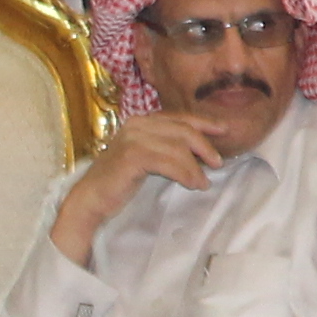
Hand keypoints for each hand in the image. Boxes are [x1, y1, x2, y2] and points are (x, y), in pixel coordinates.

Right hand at [54, 113, 226, 262]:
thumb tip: (202, 149)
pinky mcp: (131, 156)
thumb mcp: (148, 158)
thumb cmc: (122, 181)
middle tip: (217, 163)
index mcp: (142, 121)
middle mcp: (137, 125)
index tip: (223, 130)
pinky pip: (168, 162)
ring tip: (203, 182)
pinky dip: (185, 173)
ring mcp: (132, 139)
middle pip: (182, 129)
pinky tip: (193, 183)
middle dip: (204, 145)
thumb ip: (167, 148)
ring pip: (177, 147)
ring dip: (195, 166)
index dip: (203, 122)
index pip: (178, 117)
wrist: (92, 199)